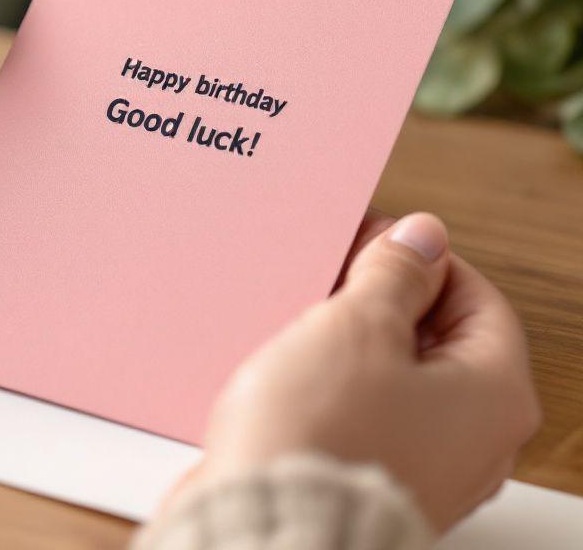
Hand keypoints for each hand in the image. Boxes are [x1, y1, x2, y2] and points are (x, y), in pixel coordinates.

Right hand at [190, 211, 539, 531]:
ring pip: (399, 382)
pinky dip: (336, 391)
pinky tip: (293, 376)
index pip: (478, 298)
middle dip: (382, 302)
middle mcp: (475, 442)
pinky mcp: (373, 484)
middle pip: (439, 343)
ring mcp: (426, 470)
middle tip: (333, 279)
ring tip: (301, 326)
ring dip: (353, 347)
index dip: (421, 259)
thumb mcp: (357, 323)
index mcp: (495, 396)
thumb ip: (395, 273)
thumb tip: (420, 239)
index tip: (374, 241)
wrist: (265, 525)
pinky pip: (367, 420)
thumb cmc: (319, 436)